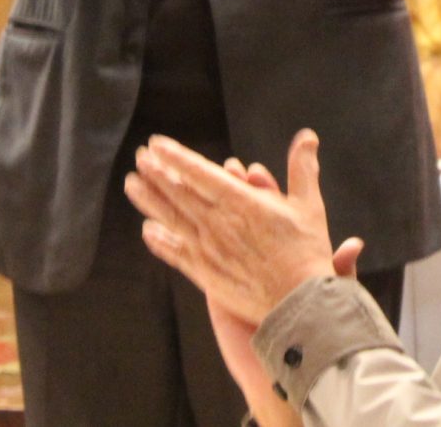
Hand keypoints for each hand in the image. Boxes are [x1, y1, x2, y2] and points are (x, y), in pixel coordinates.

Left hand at [128, 129, 343, 326]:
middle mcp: (218, 224)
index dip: (176, 157)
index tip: (156, 144)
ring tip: (131, 184)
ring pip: (172, 219)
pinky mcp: (206, 274)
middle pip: (179, 193)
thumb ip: (302, 168)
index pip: (199, 173)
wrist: (298, 304)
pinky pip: (176, 254)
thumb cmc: (306, 253)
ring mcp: (208, 250)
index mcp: (241, 202)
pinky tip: (147, 230)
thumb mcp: (308, 205)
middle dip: (157, 172)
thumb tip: (307, 136)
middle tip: (140, 157)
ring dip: (149, 200)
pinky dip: (160, 241)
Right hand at [195, 159, 349, 426]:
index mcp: (284, 242)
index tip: (256, 175)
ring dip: (198, 202)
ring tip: (182, 184)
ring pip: (212, 224)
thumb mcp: (329, 288)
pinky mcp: (212, 280)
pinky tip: (155, 227)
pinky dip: (175, 240)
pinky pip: (191, 254)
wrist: (287, 346)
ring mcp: (231, 259)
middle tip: (222, 169)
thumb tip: (355, 245)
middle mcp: (255, 246)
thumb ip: (340, 267)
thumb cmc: (310, 315)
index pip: (271, 205)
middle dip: (229, 186)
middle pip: (238, 208)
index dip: (263, 188)